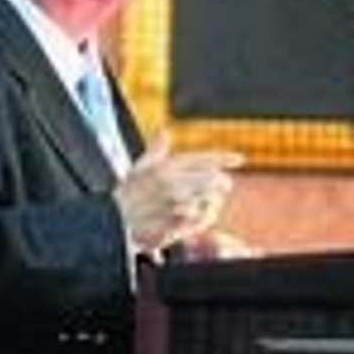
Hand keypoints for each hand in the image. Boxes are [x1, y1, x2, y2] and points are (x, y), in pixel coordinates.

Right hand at [114, 137, 241, 256]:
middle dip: (220, 183)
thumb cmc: (126, 196)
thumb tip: (164, 131)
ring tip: (211, 202)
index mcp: (164, 167)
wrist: (113, 223)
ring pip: (209, 200)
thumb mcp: (138, 168)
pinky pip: (202, 220)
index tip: (240, 159)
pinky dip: (206, 218)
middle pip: (211, 180)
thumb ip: (155, 150)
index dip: (223, 158)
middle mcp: (171, 184)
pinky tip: (203, 216)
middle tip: (224, 186)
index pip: (202, 159)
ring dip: (213, 201)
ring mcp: (175, 205)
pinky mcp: (177, 223)